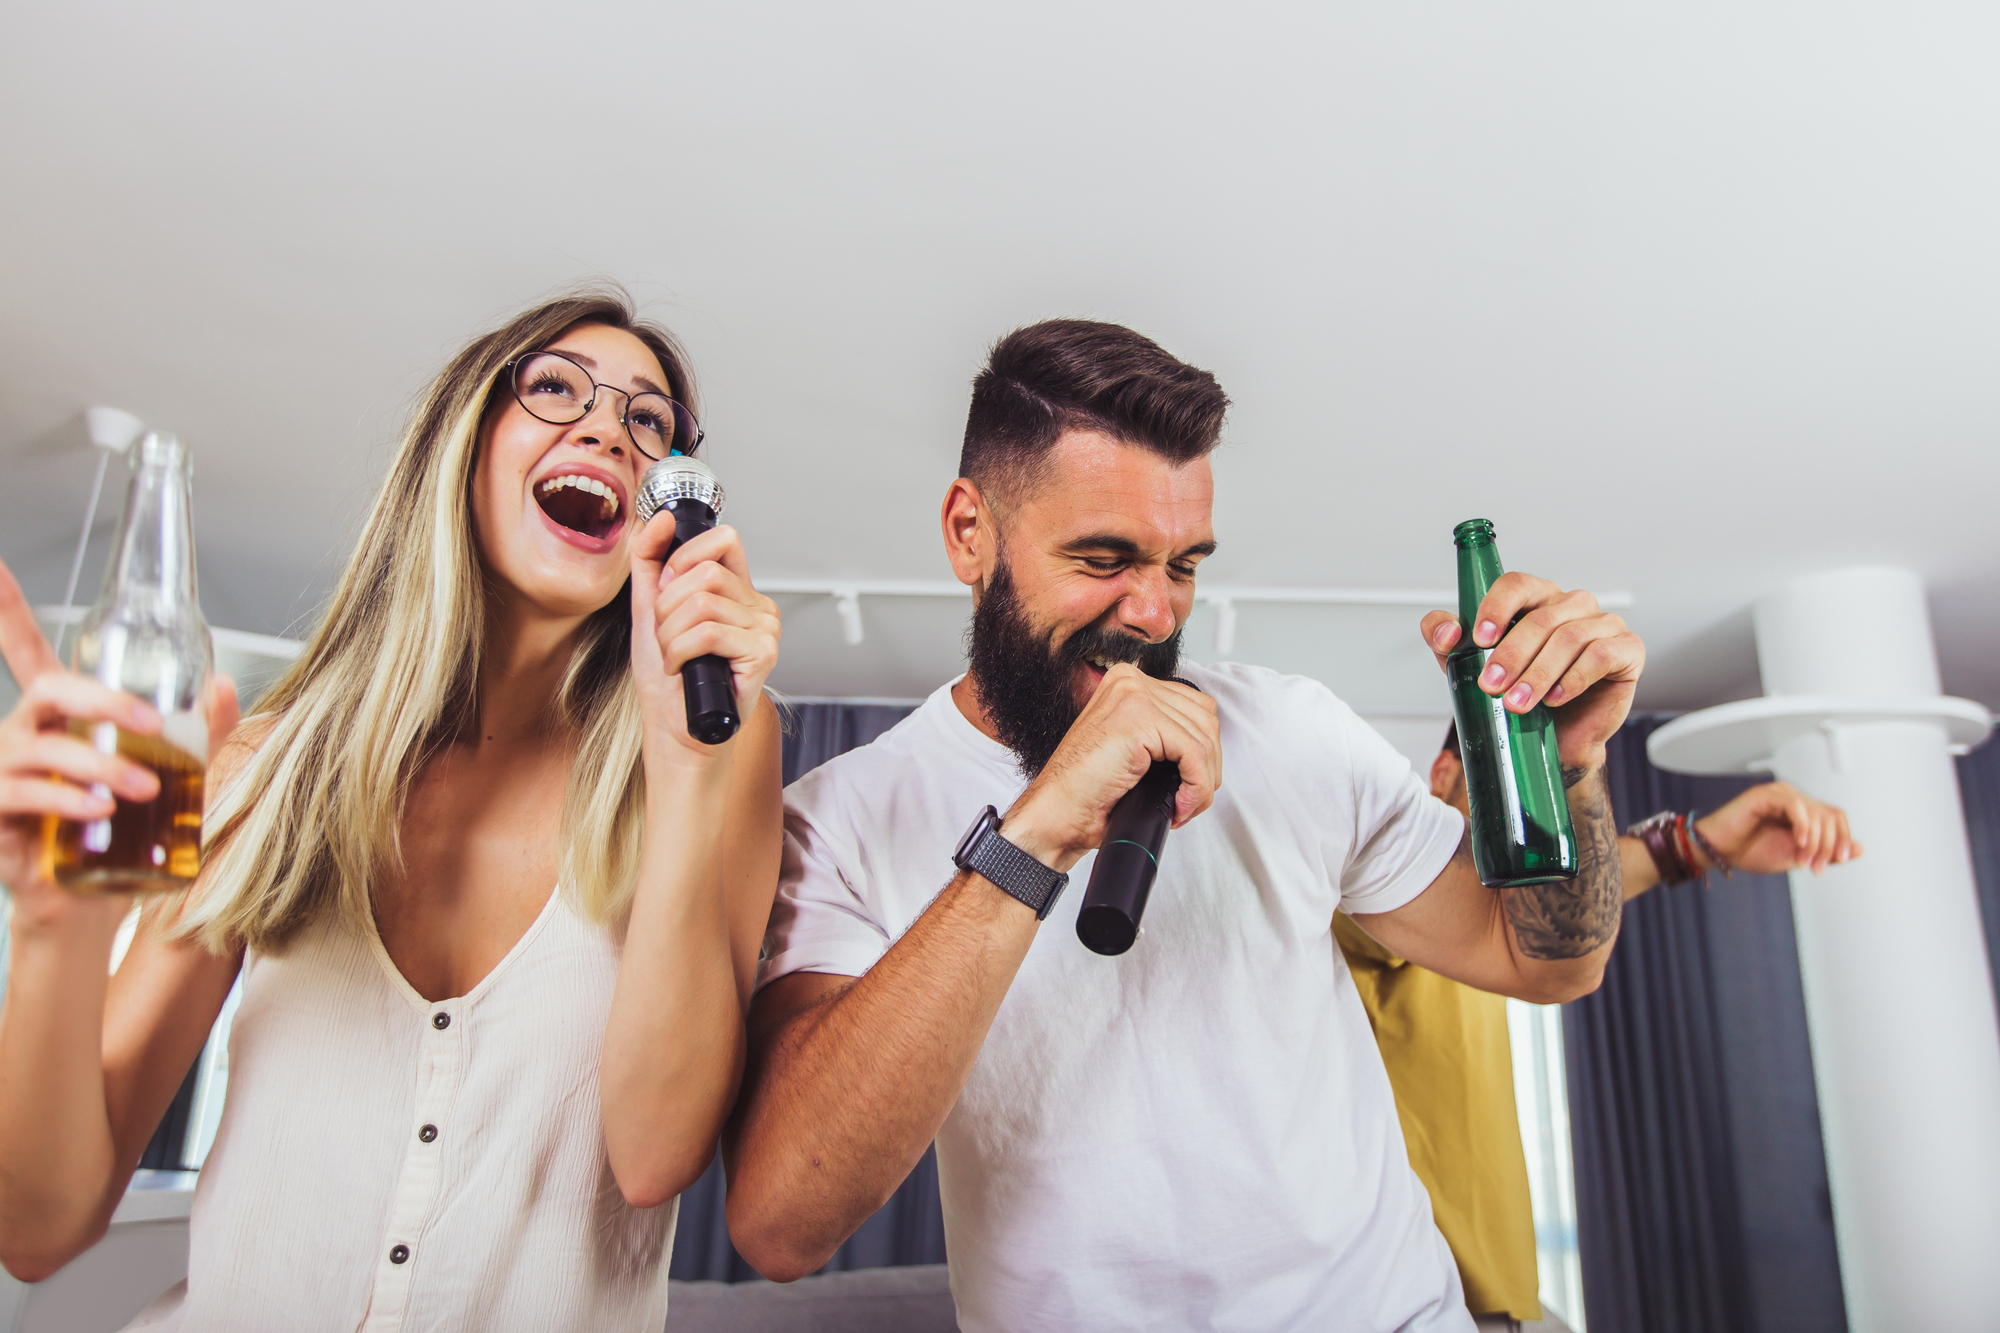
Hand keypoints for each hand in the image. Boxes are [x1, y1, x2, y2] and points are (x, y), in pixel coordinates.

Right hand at [0, 560, 237, 924]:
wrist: (90, 902)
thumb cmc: (122, 827)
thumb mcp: (168, 771)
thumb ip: (198, 730)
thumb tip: (222, 686)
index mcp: (60, 713)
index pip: (24, 649)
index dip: (6, 609)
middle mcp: (25, 733)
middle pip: (46, 688)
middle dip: (100, 697)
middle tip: (151, 721)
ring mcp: (6, 772)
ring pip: (39, 747)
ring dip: (97, 763)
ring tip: (142, 787)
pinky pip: (20, 794)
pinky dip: (64, 799)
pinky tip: (99, 808)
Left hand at [629, 518, 780, 758]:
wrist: (675, 734)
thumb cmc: (668, 680)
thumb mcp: (649, 609)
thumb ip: (650, 560)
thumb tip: (660, 518)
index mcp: (738, 592)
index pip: (724, 540)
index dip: (686, 556)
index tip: (667, 587)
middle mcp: (758, 607)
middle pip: (706, 572)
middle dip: (667, 606)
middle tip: (667, 636)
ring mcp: (765, 631)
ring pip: (703, 603)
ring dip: (670, 634)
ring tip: (674, 656)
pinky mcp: (763, 655)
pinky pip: (709, 632)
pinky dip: (681, 651)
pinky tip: (683, 669)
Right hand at [1002, 665, 1220, 872]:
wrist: (1056, 814)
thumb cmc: (1087, 792)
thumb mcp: (1133, 751)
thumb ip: (1164, 736)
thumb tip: (1209, 753)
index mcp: (1128, 683)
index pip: (1194, 707)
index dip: (1202, 752)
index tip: (1189, 786)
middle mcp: (1130, 681)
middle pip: (1205, 719)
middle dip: (1207, 767)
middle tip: (1189, 801)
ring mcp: (1133, 695)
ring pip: (1204, 737)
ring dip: (1203, 782)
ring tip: (1182, 806)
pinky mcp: (1138, 719)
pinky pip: (1194, 753)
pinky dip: (1196, 786)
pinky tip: (1179, 805)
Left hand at [1422, 572, 1644, 772]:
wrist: (1555, 740)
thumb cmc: (1518, 694)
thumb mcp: (1470, 667)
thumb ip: (1447, 640)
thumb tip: (1446, 632)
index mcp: (1536, 599)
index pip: (1517, 584)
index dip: (1497, 608)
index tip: (1479, 639)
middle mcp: (1572, 605)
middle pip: (1541, 617)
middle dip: (1512, 655)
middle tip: (1491, 686)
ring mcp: (1604, 624)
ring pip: (1570, 637)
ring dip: (1539, 673)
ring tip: (1518, 702)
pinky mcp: (1628, 650)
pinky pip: (1602, 655)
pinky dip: (1574, 678)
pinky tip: (1556, 698)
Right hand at [1695, 781, 1859, 875]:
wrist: (1718, 852)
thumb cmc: (1749, 851)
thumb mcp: (1796, 856)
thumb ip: (1826, 852)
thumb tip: (1859, 849)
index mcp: (1802, 812)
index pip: (1836, 817)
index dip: (1843, 839)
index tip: (1838, 861)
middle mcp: (1793, 800)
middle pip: (1830, 816)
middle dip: (1829, 846)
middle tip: (1815, 867)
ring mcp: (1780, 795)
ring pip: (1816, 812)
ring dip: (1815, 841)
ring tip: (1803, 859)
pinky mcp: (1765, 795)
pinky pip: (1796, 806)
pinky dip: (1803, 826)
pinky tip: (1798, 842)